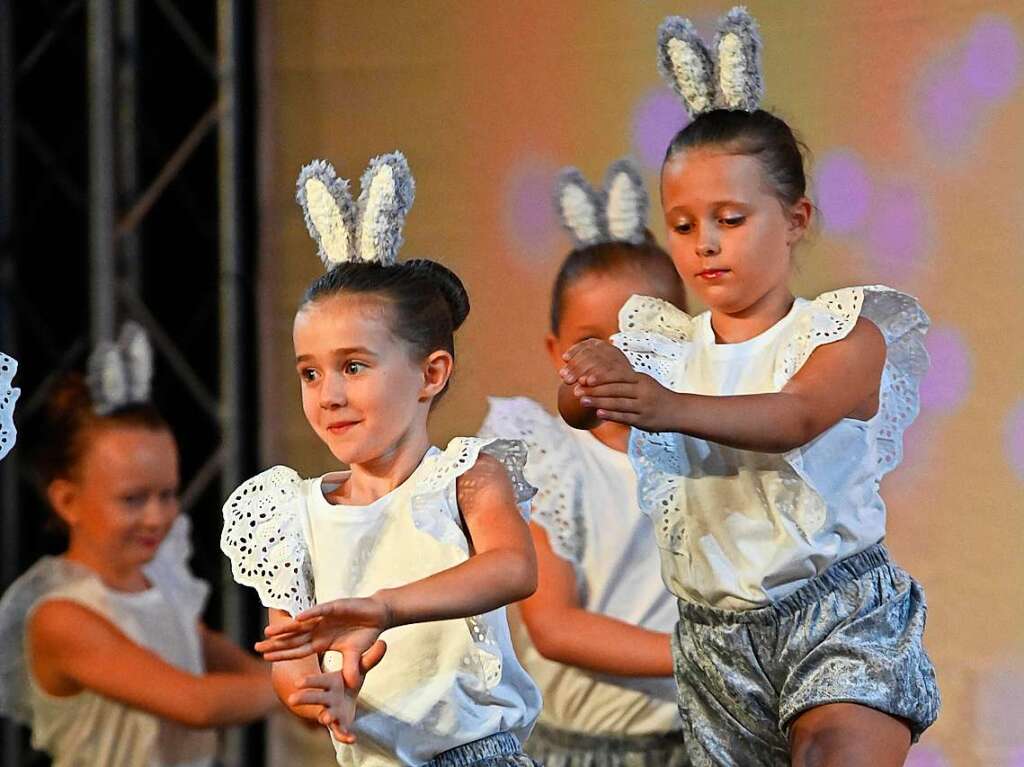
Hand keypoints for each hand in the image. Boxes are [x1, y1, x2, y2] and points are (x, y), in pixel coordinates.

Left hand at [256, 596, 391, 689]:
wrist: (378, 615)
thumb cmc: (364, 634)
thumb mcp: (356, 655)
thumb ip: (351, 667)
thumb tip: (352, 684)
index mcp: (321, 641)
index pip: (298, 650)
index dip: (282, 653)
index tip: (265, 658)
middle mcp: (319, 629)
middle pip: (294, 638)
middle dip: (276, 643)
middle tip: (256, 647)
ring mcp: (325, 618)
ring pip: (302, 624)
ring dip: (286, 628)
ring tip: (268, 632)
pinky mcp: (336, 607)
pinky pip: (320, 611)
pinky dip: (310, 614)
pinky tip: (297, 619)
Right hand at [287, 641, 386, 743]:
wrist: (344, 698)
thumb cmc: (348, 680)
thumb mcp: (360, 668)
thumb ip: (370, 659)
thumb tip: (383, 642)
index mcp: (328, 682)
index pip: (317, 680)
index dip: (309, 681)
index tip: (298, 682)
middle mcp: (326, 697)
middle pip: (315, 697)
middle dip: (305, 698)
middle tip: (293, 699)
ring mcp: (331, 712)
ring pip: (325, 715)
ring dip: (324, 717)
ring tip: (324, 719)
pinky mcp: (340, 724)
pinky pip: (341, 732)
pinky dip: (345, 735)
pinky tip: (352, 739)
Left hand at [559, 339, 679, 431]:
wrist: (678, 411)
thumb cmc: (654, 395)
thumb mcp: (642, 382)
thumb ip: (624, 379)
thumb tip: (600, 373)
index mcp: (640, 379)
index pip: (617, 376)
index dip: (600, 377)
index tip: (583, 378)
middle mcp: (642, 391)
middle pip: (615, 389)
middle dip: (594, 389)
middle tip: (576, 390)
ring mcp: (643, 406)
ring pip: (617, 403)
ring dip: (598, 401)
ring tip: (582, 401)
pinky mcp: (643, 420)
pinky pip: (625, 417)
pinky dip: (611, 415)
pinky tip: (598, 413)